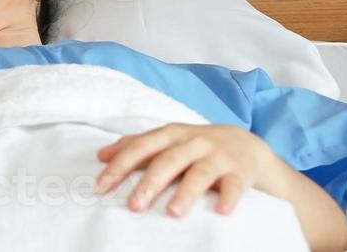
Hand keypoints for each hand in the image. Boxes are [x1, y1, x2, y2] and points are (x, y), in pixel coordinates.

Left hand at [96, 123, 274, 216]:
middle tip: (134, 206)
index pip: (140, 147)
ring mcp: (217, 156)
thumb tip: (101, 156)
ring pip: (200, 173)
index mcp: (170, 134)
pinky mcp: (240, 172)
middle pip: (168, 161)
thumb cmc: (195, 145)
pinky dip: (228, 197)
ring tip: (173, 212)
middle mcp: (193, 142)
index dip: (120, 165)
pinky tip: (221, 211)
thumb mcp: (166, 140)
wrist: (245, 143)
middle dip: (149, 183)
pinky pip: (235, 185)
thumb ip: (135, 146)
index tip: (102, 185)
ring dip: (186, 192)